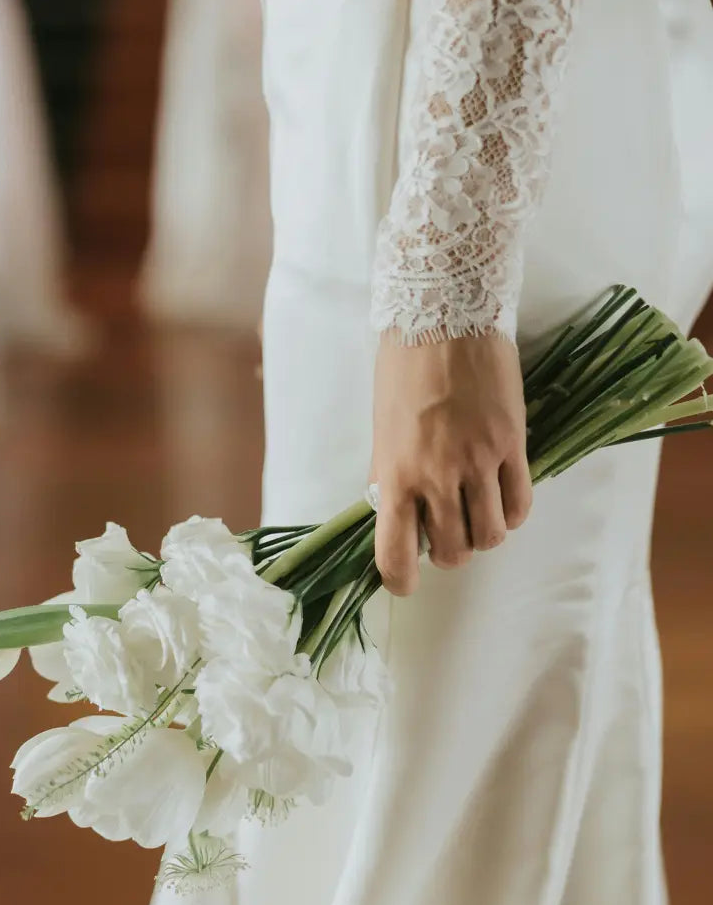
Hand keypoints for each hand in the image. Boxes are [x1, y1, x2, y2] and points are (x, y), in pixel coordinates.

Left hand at [371, 335, 532, 595]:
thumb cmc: (402, 371)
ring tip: (476, 515)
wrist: (444, 320)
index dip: (399, 580)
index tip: (404, 584)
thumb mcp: (382, 430)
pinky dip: (512, 514)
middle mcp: (436, 476)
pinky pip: (521, 504)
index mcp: (394, 475)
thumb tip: (394, 510)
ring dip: (484, 535)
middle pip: (453, 552)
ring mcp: (478, 463)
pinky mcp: (513, 445)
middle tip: (446, 533)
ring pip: (491, 535)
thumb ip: (391, 475)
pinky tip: (502, 500)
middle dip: (450, 553)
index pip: (394, 553)